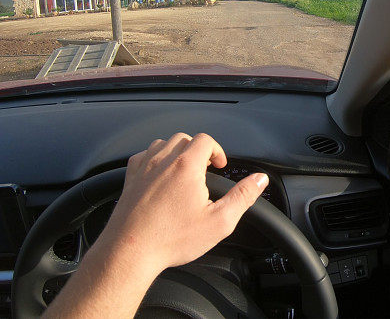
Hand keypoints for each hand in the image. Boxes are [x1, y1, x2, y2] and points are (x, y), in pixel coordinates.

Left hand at [96, 132, 268, 273]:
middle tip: (205, 168)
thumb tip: (260, 180)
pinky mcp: (129, 179)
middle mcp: (163, 161)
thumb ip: (242, 197)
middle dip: (198, 150)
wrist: (130, 252)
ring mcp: (143, 169)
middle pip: (184, 138)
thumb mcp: (219, 221)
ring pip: (162, 143)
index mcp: (187, 166)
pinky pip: (142, 156)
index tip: (220, 166)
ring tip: (184, 170)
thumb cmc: (172, 239)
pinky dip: (154, 158)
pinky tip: (160, 174)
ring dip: (176, 151)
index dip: (217, 150)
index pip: (205, 140)